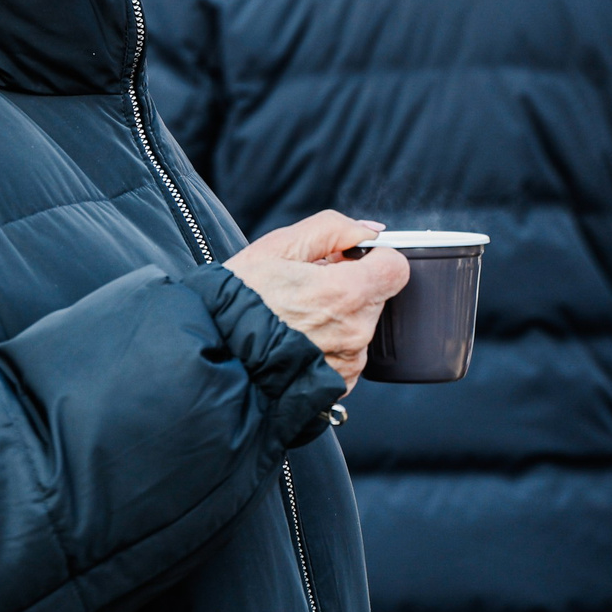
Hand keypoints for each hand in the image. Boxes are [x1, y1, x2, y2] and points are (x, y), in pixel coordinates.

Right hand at [223, 211, 409, 390]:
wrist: (215, 355)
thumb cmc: (237, 301)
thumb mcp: (276, 247)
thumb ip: (332, 228)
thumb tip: (369, 231)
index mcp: (346, 293)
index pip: (397, 267)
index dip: (374, 256)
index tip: (348, 258)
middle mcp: (356, 332)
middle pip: (376, 294)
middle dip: (350, 284)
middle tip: (306, 286)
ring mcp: (349, 362)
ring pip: (361, 323)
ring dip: (338, 314)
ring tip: (296, 314)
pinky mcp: (340, 382)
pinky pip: (349, 351)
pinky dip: (330, 342)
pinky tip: (298, 338)